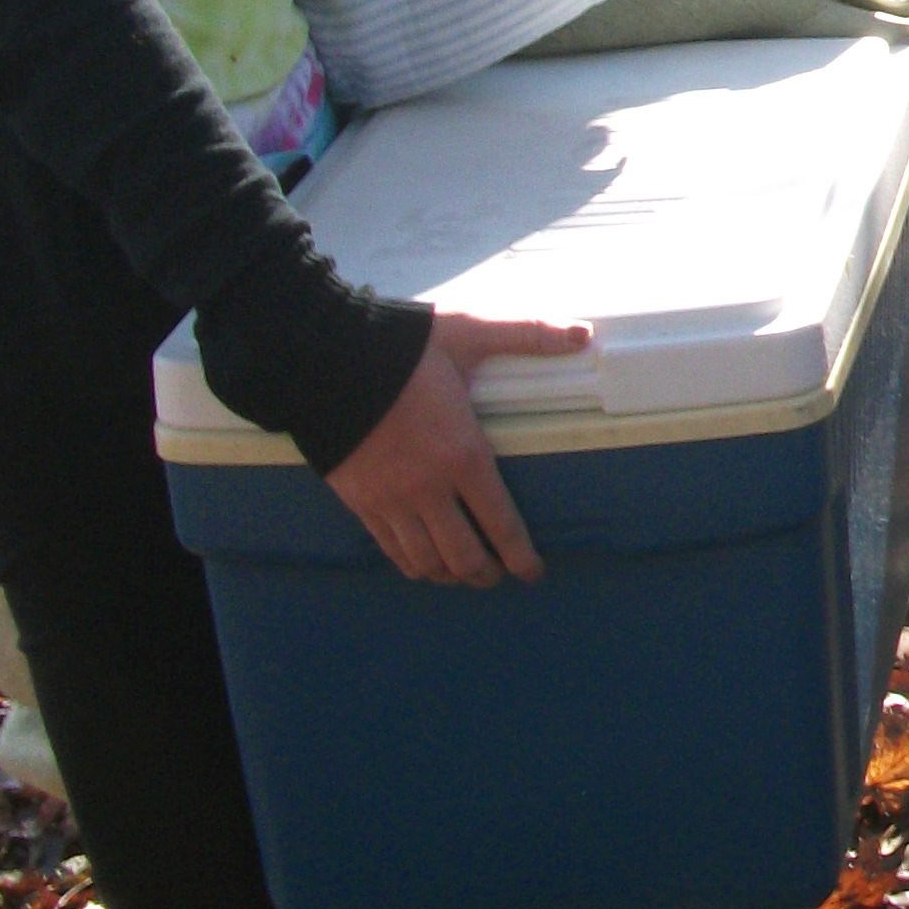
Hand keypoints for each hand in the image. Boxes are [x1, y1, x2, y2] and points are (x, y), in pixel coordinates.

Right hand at [324, 312, 592, 584]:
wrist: (326, 360)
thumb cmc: (402, 348)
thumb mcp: (471, 333)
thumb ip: (530, 335)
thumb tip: (582, 333)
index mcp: (464, 454)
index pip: (501, 524)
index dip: (520, 556)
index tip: (533, 572)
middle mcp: (428, 488)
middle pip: (463, 556)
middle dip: (486, 573)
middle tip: (500, 575)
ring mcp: (391, 499)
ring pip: (425, 561)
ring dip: (449, 575)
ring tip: (464, 575)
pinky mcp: (360, 501)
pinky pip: (390, 549)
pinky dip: (412, 564)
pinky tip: (423, 563)